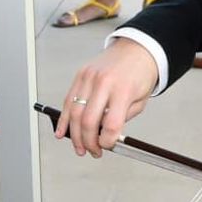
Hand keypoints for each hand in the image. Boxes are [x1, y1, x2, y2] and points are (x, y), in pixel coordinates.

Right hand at [55, 40, 159, 157]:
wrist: (137, 49)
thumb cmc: (140, 74)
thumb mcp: (140, 100)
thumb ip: (123, 118)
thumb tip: (106, 137)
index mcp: (123, 90)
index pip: (111, 124)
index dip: (107, 141)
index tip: (108, 146)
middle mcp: (103, 83)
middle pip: (88, 121)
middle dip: (89, 142)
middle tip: (93, 151)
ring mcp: (89, 78)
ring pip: (74, 113)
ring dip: (75, 135)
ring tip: (80, 148)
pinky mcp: (80, 75)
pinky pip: (68, 101)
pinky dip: (64, 119)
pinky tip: (62, 132)